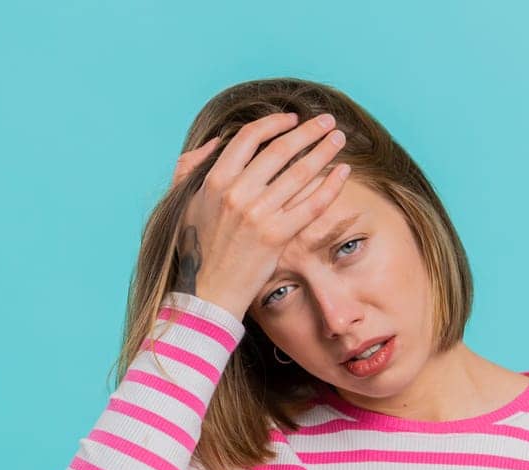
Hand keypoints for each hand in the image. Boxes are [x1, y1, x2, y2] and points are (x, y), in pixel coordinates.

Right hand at [169, 111, 351, 318]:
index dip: (274, 123)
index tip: (292, 119)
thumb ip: (191, 168)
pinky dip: (330, 185)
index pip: (249, 137)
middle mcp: (237, 193)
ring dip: (324, 151)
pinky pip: (311, 204)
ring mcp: (258, 215)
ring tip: (339, 139)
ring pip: (300, 172)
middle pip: (281, 150)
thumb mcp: (185, 202)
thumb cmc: (196, 248)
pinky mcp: (276, 236)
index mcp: (215, 180)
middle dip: (309, 131)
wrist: (208, 292)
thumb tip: (214, 143)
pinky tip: (343, 172)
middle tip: (327, 121)